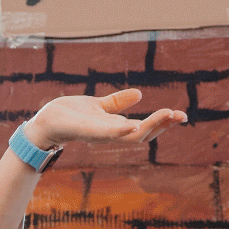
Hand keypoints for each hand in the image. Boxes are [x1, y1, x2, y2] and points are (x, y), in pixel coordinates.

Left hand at [24, 89, 188, 150]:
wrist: (46, 122)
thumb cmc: (70, 116)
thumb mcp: (99, 106)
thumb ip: (118, 103)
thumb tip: (140, 94)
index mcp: (117, 128)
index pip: (146, 128)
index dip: (164, 122)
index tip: (181, 115)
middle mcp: (112, 134)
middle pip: (145, 134)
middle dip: (164, 125)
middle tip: (181, 115)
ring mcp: (102, 135)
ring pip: (132, 135)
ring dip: (151, 126)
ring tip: (167, 115)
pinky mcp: (89, 132)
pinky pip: (109, 134)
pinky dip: (122, 131)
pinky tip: (134, 125)